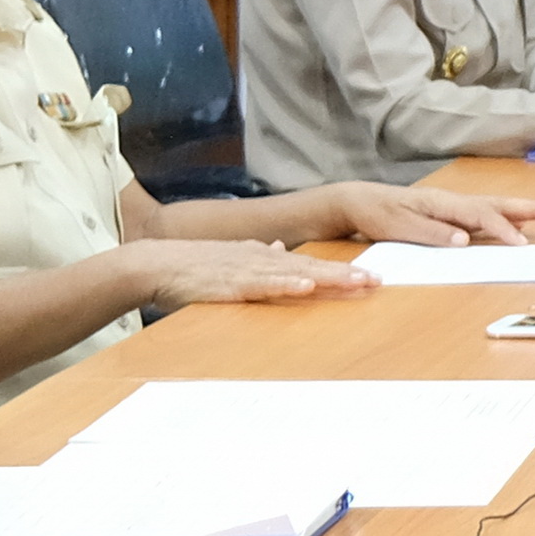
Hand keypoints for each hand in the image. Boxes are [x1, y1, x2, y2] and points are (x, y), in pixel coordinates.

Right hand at [127, 241, 375, 311]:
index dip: (342, 270)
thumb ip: (261, 257)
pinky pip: (263, 284)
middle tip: (380, 281)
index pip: (311, 264)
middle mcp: (262, 259)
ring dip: (328, 278)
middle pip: (313, 267)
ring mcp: (247, 270)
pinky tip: (306, 286)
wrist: (155, 264)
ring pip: (296, 273)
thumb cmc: (194, 267)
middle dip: (347, 275)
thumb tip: (284, 250)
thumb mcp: (233, 259)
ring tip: (358, 283)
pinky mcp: (230, 283)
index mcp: (265, 257)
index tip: (372, 277)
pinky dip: (285, 284)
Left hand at [314, 180, 534, 246]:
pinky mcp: (447, 213)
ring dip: (519, 211)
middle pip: (495, 204)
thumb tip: (465, 240)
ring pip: (491, 207)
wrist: (357, 201)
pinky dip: (502, 217)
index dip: (503, 229)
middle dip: (527, 208)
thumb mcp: (399, 227)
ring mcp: (450, 206)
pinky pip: (482, 214)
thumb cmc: (377, 214)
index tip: (522, 243)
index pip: (480, 215)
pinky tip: (511, 224)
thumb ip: (433, 234)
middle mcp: (451, 201)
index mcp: (442, 204)